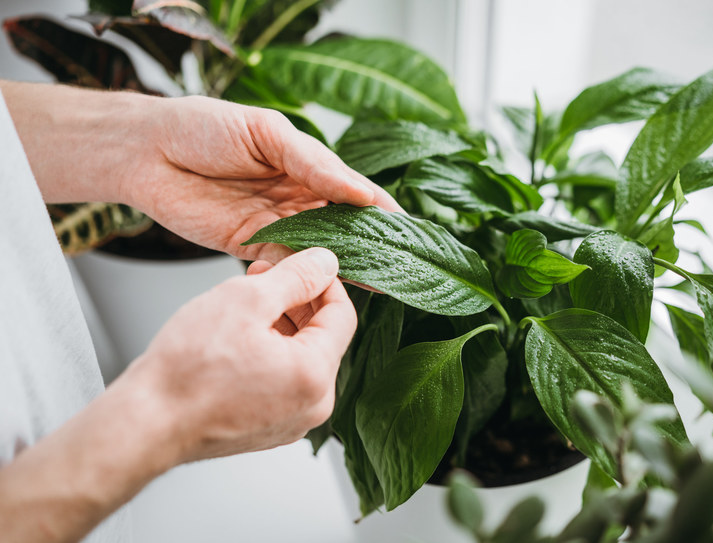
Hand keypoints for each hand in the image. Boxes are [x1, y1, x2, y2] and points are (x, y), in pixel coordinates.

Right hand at [0, 248, 354, 541]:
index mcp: (315, 376)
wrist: (145, 425)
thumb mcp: (246, 300)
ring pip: (300, 357)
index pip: (343, 315)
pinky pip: (282, 380)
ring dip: (280, 323)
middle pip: (322, 337)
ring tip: (245, 299)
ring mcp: (292, 421)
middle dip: (297, 300)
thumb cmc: (186, 369)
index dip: (323, 280)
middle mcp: (313, 406)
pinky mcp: (269, 428)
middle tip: (266, 273)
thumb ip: (295, 276)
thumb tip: (326, 262)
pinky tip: (238, 334)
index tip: (302, 262)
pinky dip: (269, 352)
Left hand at [1, 81, 401, 263]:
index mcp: (308, 166)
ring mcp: (276, 224)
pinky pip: (284, 265)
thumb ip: (313, 164)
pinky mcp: (250, 248)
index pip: (356, 192)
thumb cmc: (204, 126)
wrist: (148, 152)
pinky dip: (301, 276)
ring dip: (343, 266)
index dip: (382, 211)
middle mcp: (298, 198)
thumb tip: (363, 192)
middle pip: (343, 227)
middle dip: (369, 246)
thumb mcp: (267, 132)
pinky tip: (322, 286)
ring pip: (319, 250)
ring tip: (375, 283)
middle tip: (399, 267)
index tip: (408, 233)